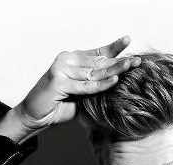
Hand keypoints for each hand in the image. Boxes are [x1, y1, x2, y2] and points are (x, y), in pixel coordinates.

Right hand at [16, 35, 139, 129]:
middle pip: (98, 62)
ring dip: (114, 71)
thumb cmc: (58, 105)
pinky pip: (85, 86)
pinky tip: (115, 81)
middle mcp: (67, 60)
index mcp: (72, 59)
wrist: (36, 115)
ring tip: (130, 67)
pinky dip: (101, 85)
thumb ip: (93, 84)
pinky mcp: (58, 81)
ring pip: (93, 73)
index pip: (96, 52)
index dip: (113, 48)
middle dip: (119, 62)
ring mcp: (61, 69)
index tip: (128, 41)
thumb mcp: (81, 92)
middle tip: (137, 61)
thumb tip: (116, 79)